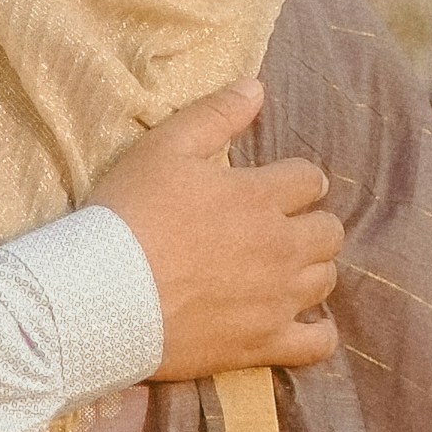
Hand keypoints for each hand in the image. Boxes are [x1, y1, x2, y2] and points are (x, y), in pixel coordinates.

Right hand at [91, 81, 344, 378]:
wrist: (101, 295)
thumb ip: (215, 115)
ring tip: (282, 270)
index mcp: (261, 196)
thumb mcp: (164, 148)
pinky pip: (318, 343)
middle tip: (279, 229)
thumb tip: (258, 88)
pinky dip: (319, 332)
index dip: (296, 180)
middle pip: (330, 231)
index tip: (277, 187)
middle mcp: (282, 247)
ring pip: (326, 280)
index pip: (310, 179)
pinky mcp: (264, 344)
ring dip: (311, 270)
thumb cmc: (129, 215)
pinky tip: (304, 323)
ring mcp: (277, 299)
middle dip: (310, 224)